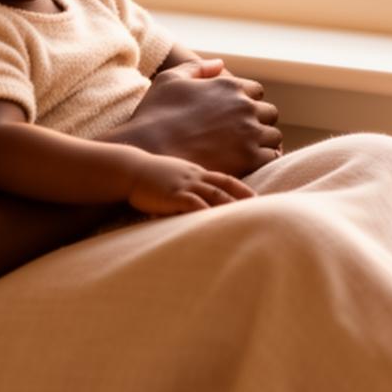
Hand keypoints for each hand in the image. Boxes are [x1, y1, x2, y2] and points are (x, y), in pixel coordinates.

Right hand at [120, 59, 280, 177]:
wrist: (150, 150)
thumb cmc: (155, 114)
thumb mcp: (171, 79)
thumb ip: (198, 68)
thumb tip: (220, 64)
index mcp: (229, 86)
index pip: (257, 92)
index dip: (247, 103)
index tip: (236, 116)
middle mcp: (244, 106)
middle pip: (269, 113)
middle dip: (259, 122)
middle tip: (243, 135)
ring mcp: (249, 133)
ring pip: (274, 136)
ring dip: (264, 142)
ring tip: (247, 151)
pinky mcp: (250, 158)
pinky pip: (271, 157)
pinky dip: (264, 160)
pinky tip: (249, 164)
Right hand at [125, 154, 255, 215]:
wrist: (129, 169)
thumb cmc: (147, 175)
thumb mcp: (172, 175)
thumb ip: (185, 184)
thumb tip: (192, 199)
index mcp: (195, 172)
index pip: (226, 179)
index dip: (243, 189)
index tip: (257, 199)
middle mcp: (194, 177)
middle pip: (225, 188)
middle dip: (244, 199)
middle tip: (262, 211)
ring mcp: (185, 185)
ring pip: (215, 195)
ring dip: (232, 207)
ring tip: (247, 219)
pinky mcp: (173, 195)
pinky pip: (194, 204)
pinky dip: (207, 213)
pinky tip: (216, 222)